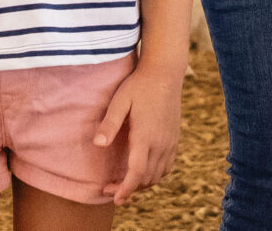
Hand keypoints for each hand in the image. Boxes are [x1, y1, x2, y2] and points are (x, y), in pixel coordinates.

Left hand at [94, 59, 184, 202]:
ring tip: (123, 182)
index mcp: (146, 136)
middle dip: (128, 189)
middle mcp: (161, 143)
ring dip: (141, 184)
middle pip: (146, 179)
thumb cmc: (139, 85)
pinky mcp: (174, 139)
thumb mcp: (120, 101)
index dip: (126, 189)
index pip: (137, 173)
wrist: (165, 73)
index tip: (115, 198)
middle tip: (108, 188)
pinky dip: (155, 176)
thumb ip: (109, 123)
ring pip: (158, 175)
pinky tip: (143, 172)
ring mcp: (170, 142)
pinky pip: (167, 167)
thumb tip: (98, 145)